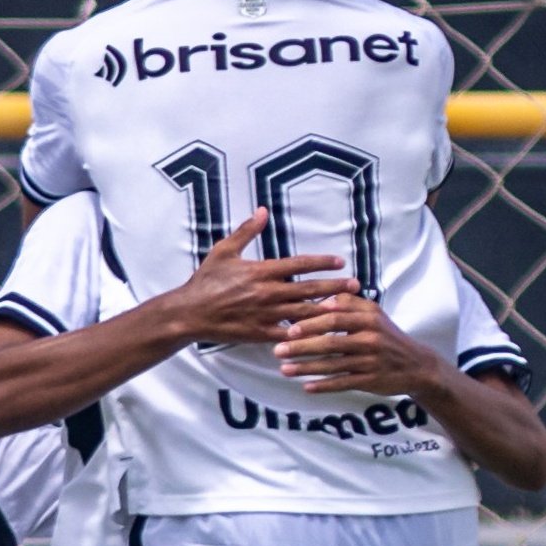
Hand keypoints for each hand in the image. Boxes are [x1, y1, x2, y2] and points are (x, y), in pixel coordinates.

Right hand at [160, 209, 358, 345]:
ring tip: (347, 308)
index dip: (322, 262)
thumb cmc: (205, 281)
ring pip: (304, 313)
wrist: (189, 314)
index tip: (340, 261)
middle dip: (335, 287)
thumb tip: (263, 211)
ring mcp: (265, 315)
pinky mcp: (260, 333)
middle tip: (356, 285)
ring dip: (327, 310)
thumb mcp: (224, 251)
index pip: (299, 264)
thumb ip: (247, 231)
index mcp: (261, 271)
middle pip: (309, 289)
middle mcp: (267, 293)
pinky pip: (288, 334)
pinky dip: (306, 334)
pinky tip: (322, 334)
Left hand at [274, 293, 447, 396]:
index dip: (311, 323)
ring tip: (284, 369)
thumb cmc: (385, 335)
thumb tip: (320, 300)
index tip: (289, 328)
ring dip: (306, 368)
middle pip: (331, 341)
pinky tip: (306, 387)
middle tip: (278, 350)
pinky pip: (343, 383)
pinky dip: (324, 386)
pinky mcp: (372, 380)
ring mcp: (371, 360)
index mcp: (369, 317)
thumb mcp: (373, 313)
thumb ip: (348, 303)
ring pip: (334, 364)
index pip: (335, 317)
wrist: (415, 364)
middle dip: (302, 346)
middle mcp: (371, 337)